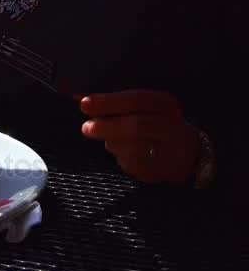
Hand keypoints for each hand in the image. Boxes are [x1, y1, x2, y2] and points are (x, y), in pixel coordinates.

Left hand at [80, 90, 200, 183]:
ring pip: (129, 148)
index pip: (136, 100)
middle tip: (87, 127)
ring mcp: (165, 151)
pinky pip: (128, 163)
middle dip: (106, 126)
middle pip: (136, 127)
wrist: (185, 153)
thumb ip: (117, 104)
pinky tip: (126, 151)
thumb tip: (85, 103)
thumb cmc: (154, 123)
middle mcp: (168, 126)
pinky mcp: (156, 170)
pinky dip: (120, 155)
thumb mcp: (144, 107)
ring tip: (113, 137)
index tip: (85, 103)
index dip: (108, 102)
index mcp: (163, 105)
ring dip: (112, 142)